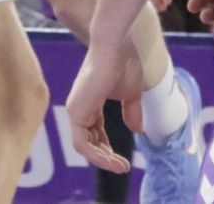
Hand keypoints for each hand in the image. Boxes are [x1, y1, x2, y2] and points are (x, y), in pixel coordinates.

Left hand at [66, 44, 145, 174]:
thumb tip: (138, 131)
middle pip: (89, 142)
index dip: (108, 148)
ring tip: (120, 167)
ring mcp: (76, 110)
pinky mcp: (76, 112)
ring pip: (84, 147)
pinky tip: (112, 160)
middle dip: (106, 157)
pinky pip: (81, 144)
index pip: (94, 133)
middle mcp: (80, 107)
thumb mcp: (131, 94)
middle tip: (123, 167)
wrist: (116, 47)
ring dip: (103, 160)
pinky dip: (96, 156)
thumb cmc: (124, 64)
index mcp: (90, 102)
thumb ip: (131, 112)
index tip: (125, 161)